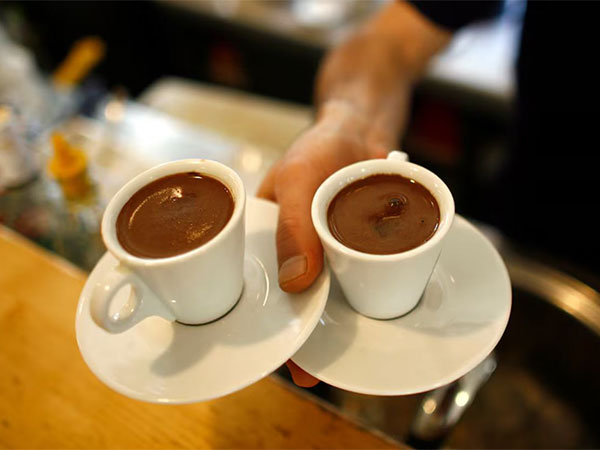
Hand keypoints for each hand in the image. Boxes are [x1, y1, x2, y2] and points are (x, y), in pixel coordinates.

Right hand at [257, 101, 394, 386]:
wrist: (363, 127)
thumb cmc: (319, 146)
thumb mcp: (298, 178)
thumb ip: (294, 225)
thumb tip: (295, 282)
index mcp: (266, 239)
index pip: (257, 287)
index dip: (264, 324)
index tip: (279, 357)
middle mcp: (297, 249)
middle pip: (296, 301)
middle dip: (304, 336)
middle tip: (317, 372)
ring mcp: (331, 250)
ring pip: (332, 295)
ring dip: (338, 322)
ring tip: (348, 354)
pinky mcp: (361, 247)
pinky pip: (364, 276)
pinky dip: (369, 295)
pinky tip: (377, 315)